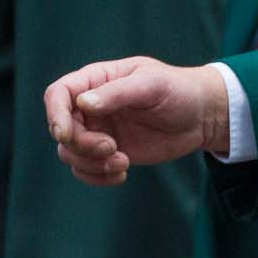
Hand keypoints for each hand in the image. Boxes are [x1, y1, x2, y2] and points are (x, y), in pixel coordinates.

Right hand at [43, 56, 230, 185]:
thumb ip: (116, 93)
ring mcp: (98, 130)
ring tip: (122, 162)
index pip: (57, 94)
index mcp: (93, 81)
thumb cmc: (177, 90)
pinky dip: (97, 177)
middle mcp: (89, 107)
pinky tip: (123, 173)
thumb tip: (82, 104)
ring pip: (69, 152)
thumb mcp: (150, 85)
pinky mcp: (109, 153)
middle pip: (62, 128)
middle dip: (82, 144)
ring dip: (90, 163)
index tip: (65, 135)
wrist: (202, 116)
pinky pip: (86, 169)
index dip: (55, 114)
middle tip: (113, 149)